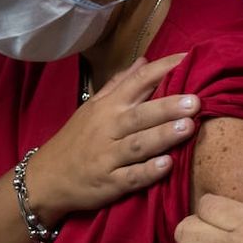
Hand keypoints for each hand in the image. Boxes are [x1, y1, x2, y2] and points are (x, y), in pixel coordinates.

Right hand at [27, 54, 199, 222]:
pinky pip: (130, 177)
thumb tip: (144, 61)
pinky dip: (148, 172)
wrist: (46, 178)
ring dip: (163, 136)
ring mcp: (108, 157)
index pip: (137, 82)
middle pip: (140, 114)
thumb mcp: (92, 108)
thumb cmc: (76, 140)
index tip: (188, 59)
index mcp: (107, 107)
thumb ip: (119, 85)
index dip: (162, 70)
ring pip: (138, 144)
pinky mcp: (109, 183)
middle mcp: (108, 129)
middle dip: (168, 107)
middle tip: (196, 101)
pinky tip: (167, 165)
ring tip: (188, 127)